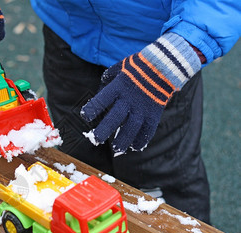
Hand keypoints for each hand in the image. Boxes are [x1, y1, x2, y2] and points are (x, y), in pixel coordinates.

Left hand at [80, 33, 201, 155]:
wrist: (164, 64)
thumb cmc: (137, 66)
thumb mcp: (119, 68)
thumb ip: (107, 80)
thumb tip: (99, 91)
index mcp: (118, 87)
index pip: (101, 100)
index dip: (92, 109)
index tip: (85, 117)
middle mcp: (129, 99)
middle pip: (115, 118)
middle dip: (104, 131)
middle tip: (95, 140)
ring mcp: (142, 107)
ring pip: (131, 128)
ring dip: (123, 140)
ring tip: (116, 149)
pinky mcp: (154, 113)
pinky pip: (148, 130)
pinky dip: (142, 140)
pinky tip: (134, 147)